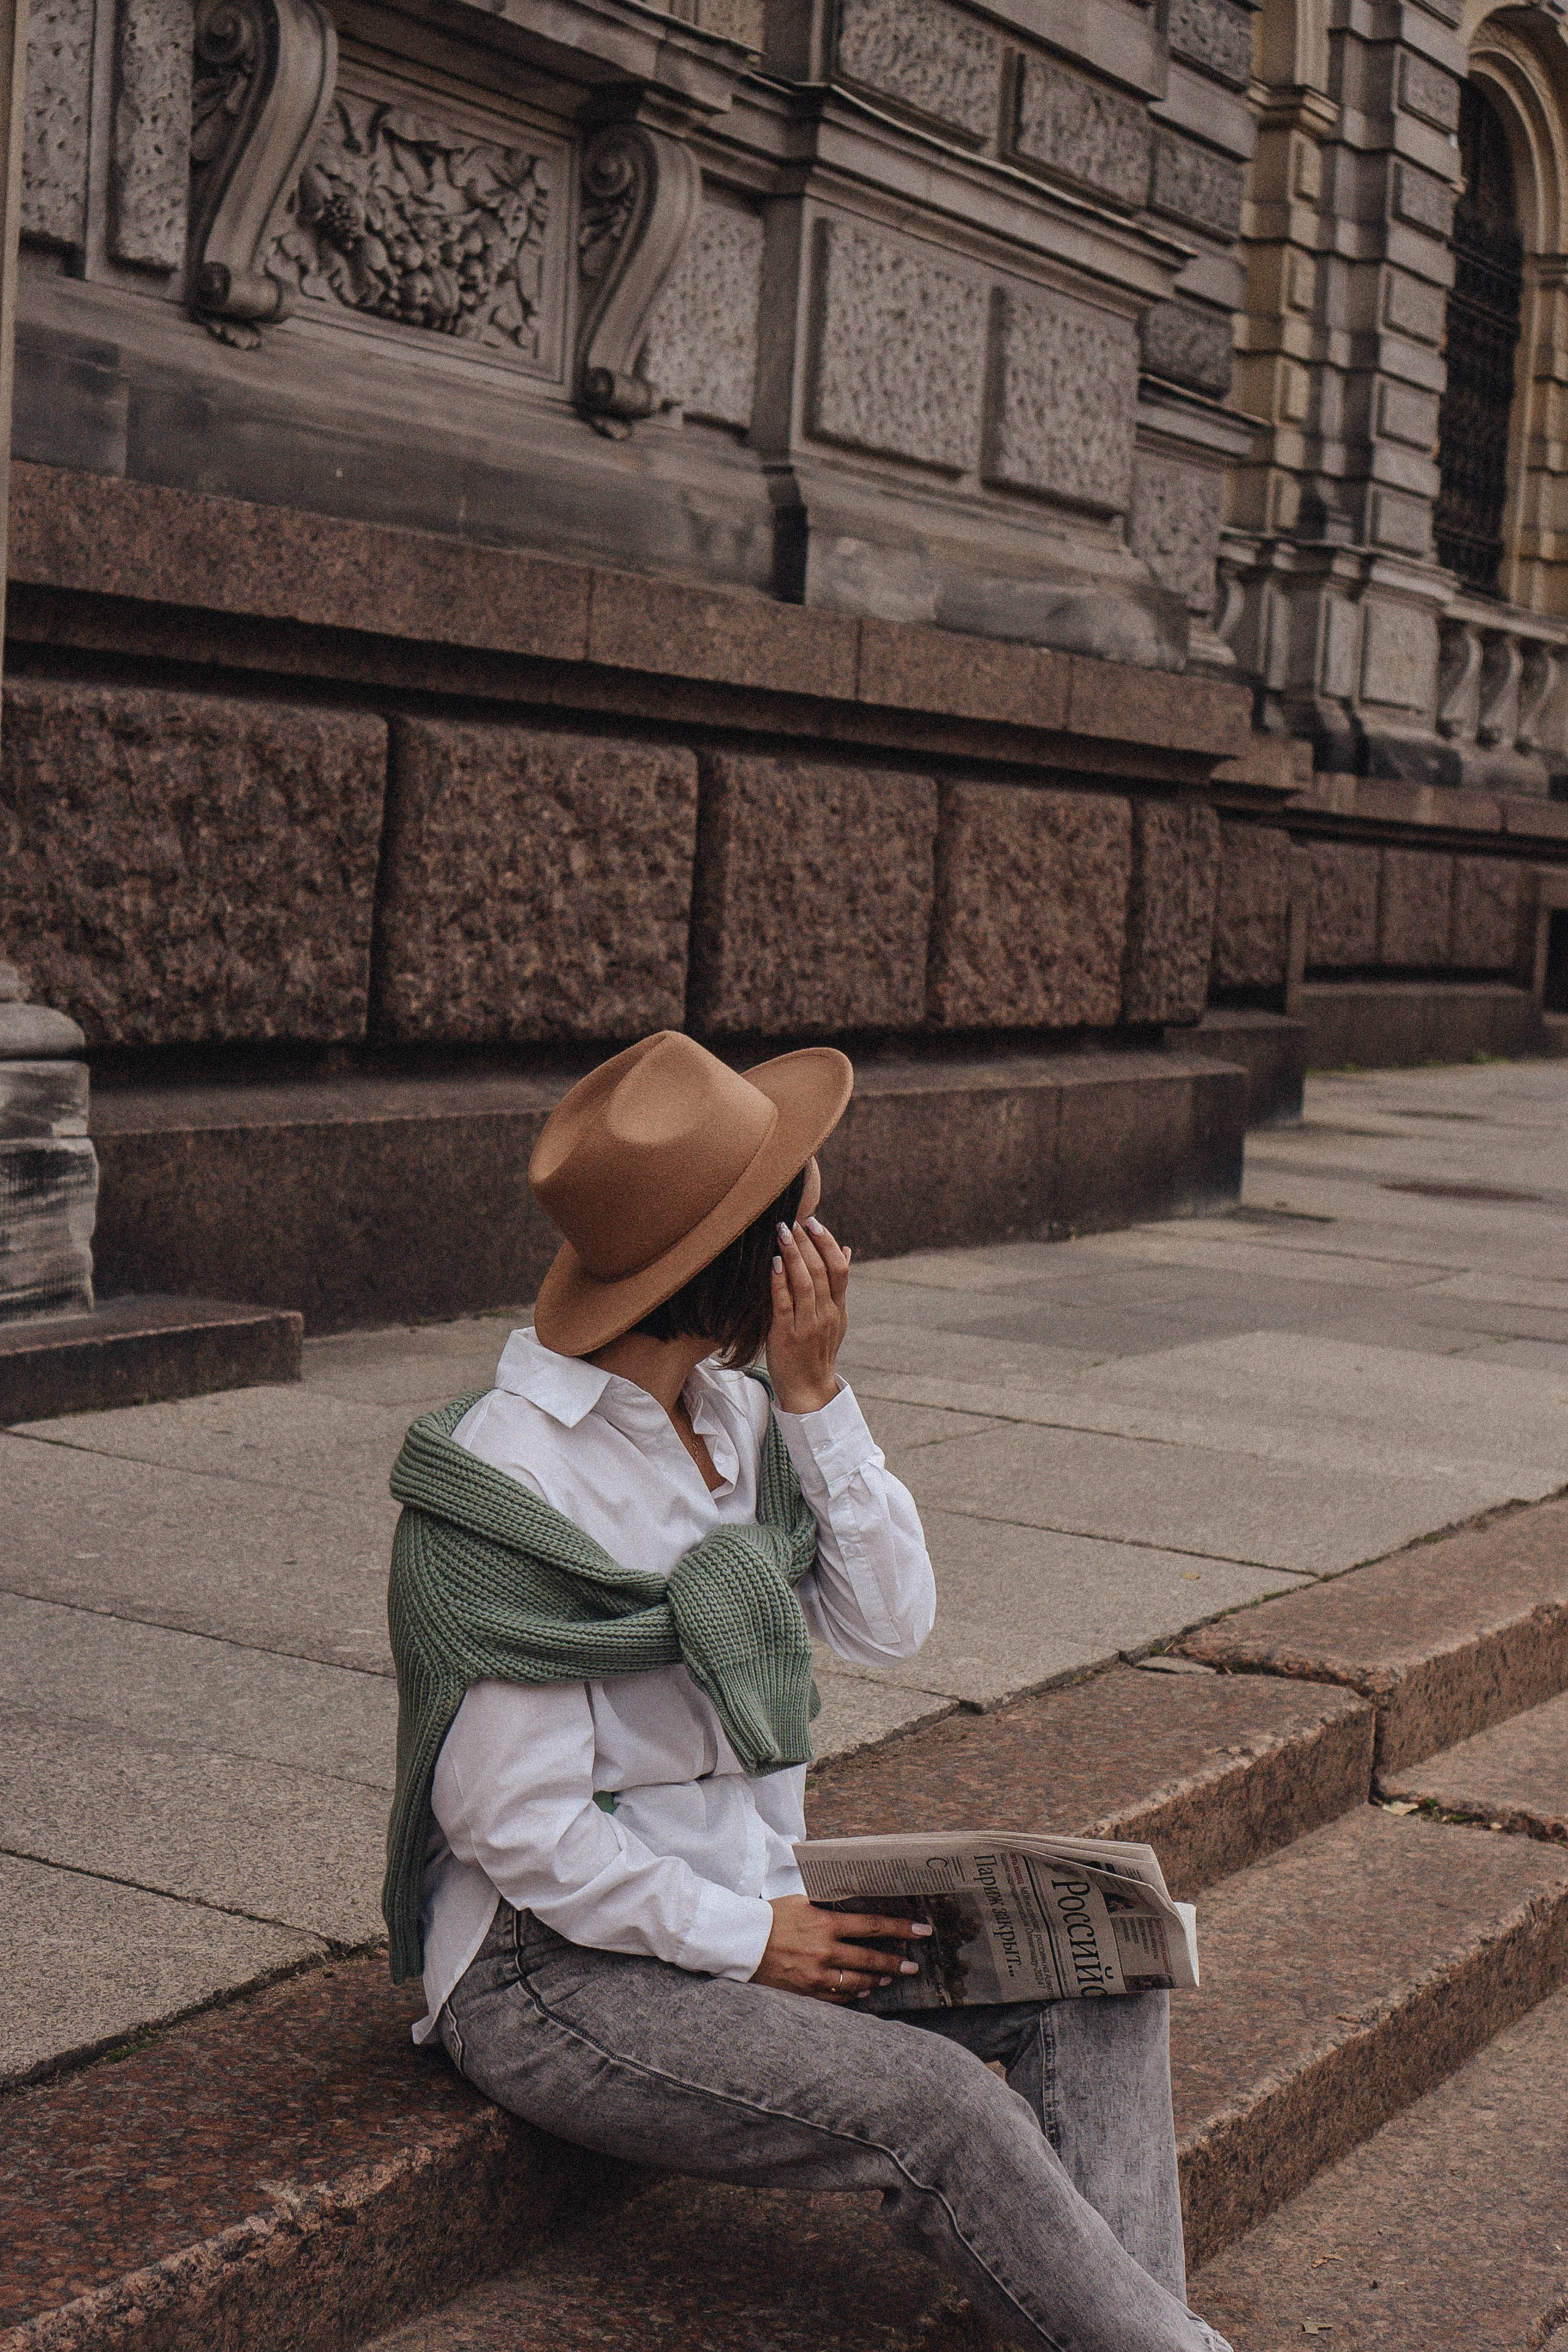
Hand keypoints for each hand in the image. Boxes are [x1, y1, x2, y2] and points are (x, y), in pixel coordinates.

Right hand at [752, 1894, 931, 2002]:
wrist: (742, 1942)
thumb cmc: (772, 1917)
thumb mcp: (802, 1902)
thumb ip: (828, 1905)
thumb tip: (853, 1902)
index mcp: (825, 1923)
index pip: (872, 1926)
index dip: (900, 1928)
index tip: (921, 1931)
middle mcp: (825, 1950)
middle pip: (870, 1958)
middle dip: (895, 1962)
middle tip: (912, 1965)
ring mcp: (816, 1974)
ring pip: (858, 1980)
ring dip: (877, 1979)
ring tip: (889, 1977)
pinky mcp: (807, 1991)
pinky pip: (838, 1996)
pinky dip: (854, 1993)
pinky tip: (863, 1990)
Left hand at [766, 1213, 849, 1414]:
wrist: (808, 1389)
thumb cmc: (817, 1349)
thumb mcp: (836, 1317)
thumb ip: (838, 1285)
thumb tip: (846, 1248)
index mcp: (838, 1308)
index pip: (839, 1268)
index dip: (827, 1242)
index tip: (813, 1221)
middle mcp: (827, 1315)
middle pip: (821, 1271)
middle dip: (806, 1243)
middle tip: (792, 1220)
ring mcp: (808, 1326)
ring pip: (805, 1284)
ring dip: (793, 1255)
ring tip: (782, 1233)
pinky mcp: (787, 1336)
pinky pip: (784, 1305)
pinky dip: (779, 1282)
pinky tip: (772, 1264)